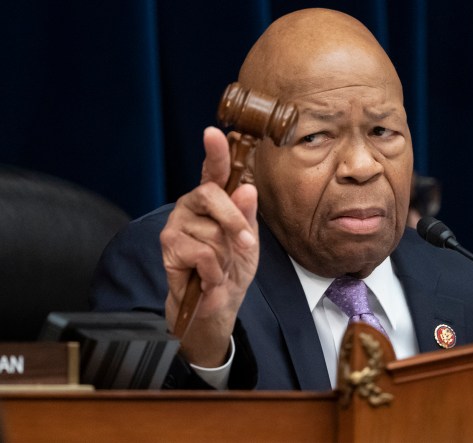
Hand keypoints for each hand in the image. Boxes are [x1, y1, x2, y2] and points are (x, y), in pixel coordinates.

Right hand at [161, 127, 258, 366]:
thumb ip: (247, 216)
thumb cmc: (232, 266)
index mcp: (214, 199)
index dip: (214, 151)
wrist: (217, 302)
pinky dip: (213, 270)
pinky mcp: (168, 245)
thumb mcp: (249, 241)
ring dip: (224, 256)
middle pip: (213, 195)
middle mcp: (192, 204)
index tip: (215, 132)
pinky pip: (202, 252)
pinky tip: (207, 276)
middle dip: (234, 222)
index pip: (214, 170)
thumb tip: (247, 189)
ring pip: (211, 231)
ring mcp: (177, 222)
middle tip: (245, 245)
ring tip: (219, 266)